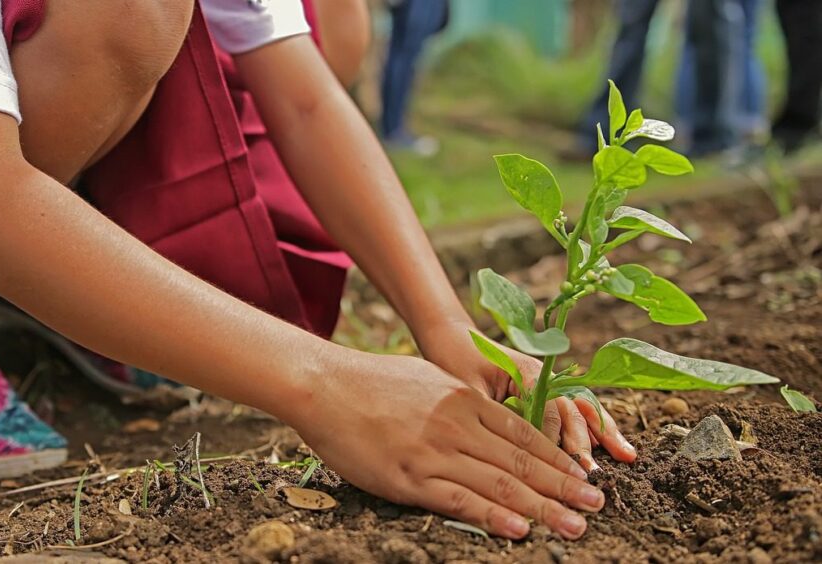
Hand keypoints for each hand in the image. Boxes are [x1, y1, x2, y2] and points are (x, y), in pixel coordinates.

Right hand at [287, 352, 604, 538]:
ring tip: (574, 525)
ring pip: (499, 484)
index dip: (558, 458)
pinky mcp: (409, 477)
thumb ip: (460, 401)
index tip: (583, 476)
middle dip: (563, 486)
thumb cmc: (372, 381)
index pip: (524, 434)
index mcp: (464, 400)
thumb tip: (488, 417)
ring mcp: (434, 452)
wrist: (324, 385)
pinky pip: (459, 500)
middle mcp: (457, 425)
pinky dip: (492, 516)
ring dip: (543, 507)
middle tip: (596, 506)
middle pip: (522, 462)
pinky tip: (519, 529)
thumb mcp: (427, 379)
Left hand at [414, 319, 636, 470]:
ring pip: (582, 408)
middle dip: (584, 443)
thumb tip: (507, 449)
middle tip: (593, 474)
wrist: (452, 337)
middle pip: (571, 410)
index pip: (548, 411)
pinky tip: (616, 445)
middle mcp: (544, 376)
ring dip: (603, 433)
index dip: (554, 441)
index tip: (559, 470)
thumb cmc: (454, 361)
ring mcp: (548, 381)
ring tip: (627, 456)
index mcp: (526, 372)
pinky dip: (595, 426)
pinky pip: (575, 408)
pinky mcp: (546, 390)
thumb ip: (491, 414)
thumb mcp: (467, 389)